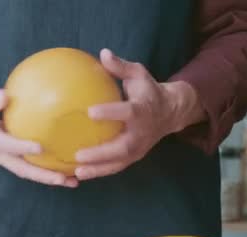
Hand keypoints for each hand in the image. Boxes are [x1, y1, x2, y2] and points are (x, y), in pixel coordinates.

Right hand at [0, 85, 77, 187]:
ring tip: (74, 180)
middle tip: (65, 178)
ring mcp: (4, 157)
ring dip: (49, 177)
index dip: (23, 147)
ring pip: (28, 171)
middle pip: (23, 169)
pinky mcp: (9, 156)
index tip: (41, 147)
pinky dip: (46, 168)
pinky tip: (66, 164)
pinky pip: (29, 164)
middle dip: (44, 176)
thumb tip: (6, 96)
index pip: (8, 146)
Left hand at [74, 49, 204, 180]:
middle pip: (123, 147)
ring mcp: (140, 148)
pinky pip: (116, 167)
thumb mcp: (138, 74)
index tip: (90, 112)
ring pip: (119, 162)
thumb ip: (120, 67)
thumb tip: (103, 53)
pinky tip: (79, 174)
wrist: (170, 112)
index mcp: (142, 110)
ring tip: (77, 172)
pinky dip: (99, 172)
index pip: (128, 113)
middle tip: (78, 155)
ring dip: (99, 169)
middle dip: (101, 154)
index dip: (111, 113)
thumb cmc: (147, 90)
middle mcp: (142, 133)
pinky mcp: (134, 157)